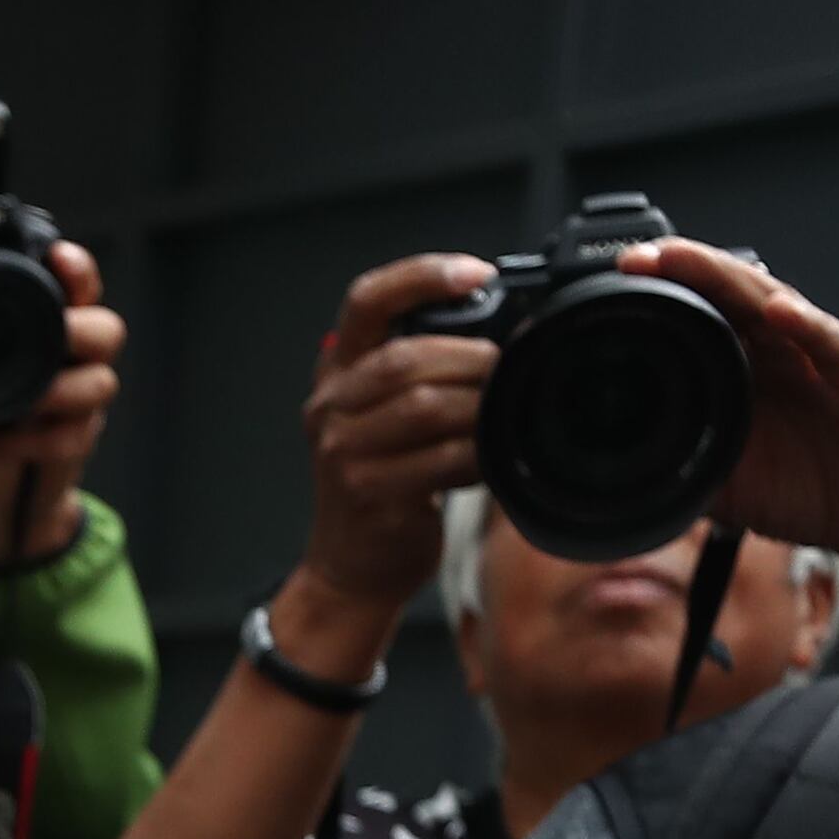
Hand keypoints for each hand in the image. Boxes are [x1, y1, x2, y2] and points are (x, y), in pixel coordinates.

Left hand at [0, 239, 124, 562]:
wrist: (4, 471)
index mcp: (54, 326)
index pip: (80, 286)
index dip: (76, 270)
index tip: (57, 256)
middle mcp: (78, 358)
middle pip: (108, 330)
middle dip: (81, 330)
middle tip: (56, 337)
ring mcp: (84, 400)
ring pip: (101, 384)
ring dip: (58, 393)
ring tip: (23, 405)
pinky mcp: (78, 439)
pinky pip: (72, 437)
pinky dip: (34, 442)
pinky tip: (2, 442)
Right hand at [291, 254, 501, 639]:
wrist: (352, 564)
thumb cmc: (380, 483)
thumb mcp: (379, 413)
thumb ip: (417, 369)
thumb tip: (500, 327)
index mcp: (336, 372)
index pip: (367, 301)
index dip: (421, 277)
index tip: (475, 274)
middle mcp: (330, 406)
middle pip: (405, 358)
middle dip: (470, 356)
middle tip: (508, 365)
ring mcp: (342, 452)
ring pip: (425, 407)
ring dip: (478, 405)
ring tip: (504, 410)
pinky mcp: (368, 494)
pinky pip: (439, 461)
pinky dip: (476, 455)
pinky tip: (490, 457)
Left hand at [615, 237, 838, 627]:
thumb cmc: (816, 494)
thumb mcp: (730, 487)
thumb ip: (683, 467)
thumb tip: (620, 476)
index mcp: (751, 370)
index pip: (704, 318)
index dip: (664, 298)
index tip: (617, 283)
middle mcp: (787, 352)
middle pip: (733, 297)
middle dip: (686, 271)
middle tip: (639, 256)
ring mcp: (826, 361)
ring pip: (778, 305)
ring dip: (733, 281)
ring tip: (689, 259)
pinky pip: (835, 347)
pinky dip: (807, 327)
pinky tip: (779, 312)